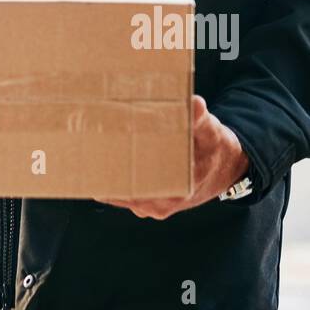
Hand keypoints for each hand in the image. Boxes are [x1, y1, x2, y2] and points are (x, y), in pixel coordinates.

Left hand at [93, 95, 249, 219]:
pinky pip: (126, 193)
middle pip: (121, 192)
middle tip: (82, 150)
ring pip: (121, 194)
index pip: (134, 189)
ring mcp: (155, 205)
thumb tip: (194, 103)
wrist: (227, 168)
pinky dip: (115, 179)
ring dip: (107, 176)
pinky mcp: (151, 202)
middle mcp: (162, 203)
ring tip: (86, 154)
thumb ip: (200, 119)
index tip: (92, 162)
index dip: (111, 177)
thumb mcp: (211, 131)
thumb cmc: (216, 148)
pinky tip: (102, 160)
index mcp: (178, 190)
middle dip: (102, 173)